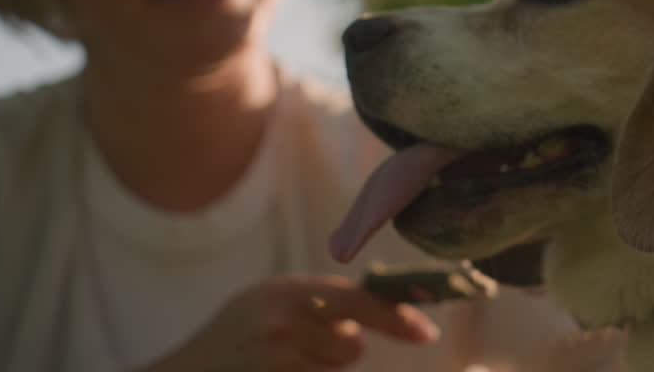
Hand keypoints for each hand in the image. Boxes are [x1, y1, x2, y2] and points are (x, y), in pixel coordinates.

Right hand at [139, 274, 439, 370]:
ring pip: (335, 367)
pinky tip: (269, 371)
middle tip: (296, 352)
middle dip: (339, 352)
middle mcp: (283, 317)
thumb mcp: (264, 306)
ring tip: (276, 363)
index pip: (358, 298)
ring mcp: (276, 353)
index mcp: (285, 290)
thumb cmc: (227, 345)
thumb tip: (368, 317)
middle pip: (350, 344)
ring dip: (319, 371)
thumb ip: (312, 304)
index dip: (396, 315)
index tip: (426, 331)